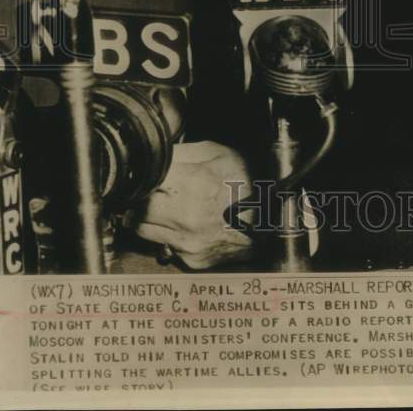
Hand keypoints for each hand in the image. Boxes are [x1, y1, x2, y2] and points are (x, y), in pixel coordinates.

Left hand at [133, 140, 252, 269]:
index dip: (140, 177)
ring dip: (150, 217)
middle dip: (140, 199)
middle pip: (136, 211)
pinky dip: (169, 234)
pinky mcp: (193, 261)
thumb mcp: (215, 152)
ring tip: (171, 204)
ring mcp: (189, 244)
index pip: (141, 184)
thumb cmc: (250, 179)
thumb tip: (150, 156)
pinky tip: (187, 222)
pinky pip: (165, 246)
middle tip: (154, 190)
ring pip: (144, 231)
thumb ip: (178, 153)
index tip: (144, 174)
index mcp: (193, 186)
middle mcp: (188, 220)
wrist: (276, 215)